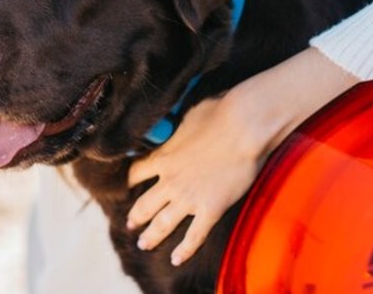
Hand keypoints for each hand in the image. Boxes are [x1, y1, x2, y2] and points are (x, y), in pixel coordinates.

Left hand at [125, 47, 357, 265]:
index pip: (137, 172)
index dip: (130, 181)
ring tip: (143, 244)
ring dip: (151, 236)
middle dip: (135, 215)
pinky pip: (194, 236)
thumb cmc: (219, 113)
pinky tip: (176, 259)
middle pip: (144, 203)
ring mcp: (189, 197)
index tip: (128, 186)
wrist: (244, 126)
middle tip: (130, 225)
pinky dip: (184, 250)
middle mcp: (170, 180)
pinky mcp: (211, 209)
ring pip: (163, 223)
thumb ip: (178, 129)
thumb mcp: (188, 117)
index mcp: (163, 156)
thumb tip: (180, 126)